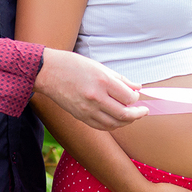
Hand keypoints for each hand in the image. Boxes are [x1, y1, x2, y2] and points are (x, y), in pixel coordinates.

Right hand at [32, 49, 147, 130]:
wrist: (48, 72)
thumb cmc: (73, 65)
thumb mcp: (99, 66)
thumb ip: (120, 79)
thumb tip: (137, 87)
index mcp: (103, 81)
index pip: (129, 97)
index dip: (136, 98)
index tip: (136, 95)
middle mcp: (96, 97)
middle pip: (125, 114)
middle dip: (138, 114)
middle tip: (143, 111)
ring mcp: (88, 109)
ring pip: (115, 123)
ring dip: (127, 121)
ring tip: (131, 116)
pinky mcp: (81, 117)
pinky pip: (102, 126)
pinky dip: (113, 125)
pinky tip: (117, 120)